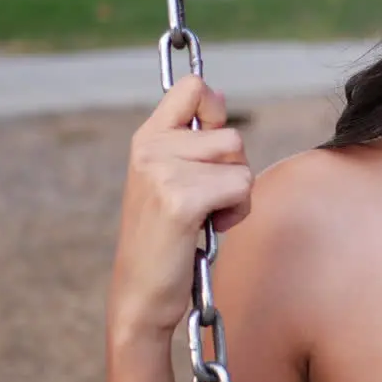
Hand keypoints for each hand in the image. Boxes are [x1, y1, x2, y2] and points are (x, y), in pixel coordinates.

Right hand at [109, 75, 253, 338]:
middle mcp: (150, 148)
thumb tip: (218, 94)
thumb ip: (192, 139)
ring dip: (236, 194)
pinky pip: (240, 188)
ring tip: (206, 216)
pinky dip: (236, 213)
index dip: (215, 110)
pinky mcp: (180, 200)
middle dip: (233, 171)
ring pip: (240, 162)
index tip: (208, 146)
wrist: (141, 294)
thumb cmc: (165, 239)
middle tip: (205, 202)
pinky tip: (208, 229)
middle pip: (231, 134)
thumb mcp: (170, 178)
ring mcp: (162, 172)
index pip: (193, 87)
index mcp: (146, 138)